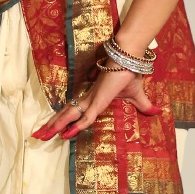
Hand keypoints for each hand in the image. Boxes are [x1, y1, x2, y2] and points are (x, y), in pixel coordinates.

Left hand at [30, 66, 158, 141]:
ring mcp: (92, 99)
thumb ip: (144, 106)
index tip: (52, 129)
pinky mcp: (99, 100)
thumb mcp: (138, 97)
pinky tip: (65, 134)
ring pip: (69, 115)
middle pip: (65, 114)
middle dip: (51, 125)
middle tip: (37, 135)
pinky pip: (86, 117)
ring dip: (55, 126)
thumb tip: (157, 112)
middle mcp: (88, 98)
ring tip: (40, 136)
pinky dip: (76, 126)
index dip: (63, 120)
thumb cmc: (131, 73)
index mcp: (94, 98)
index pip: (74, 111)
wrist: (129, 58)